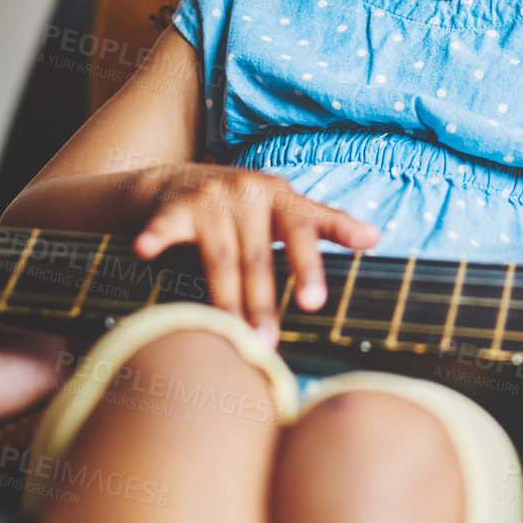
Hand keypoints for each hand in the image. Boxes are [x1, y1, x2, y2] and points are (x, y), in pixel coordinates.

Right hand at [128, 164, 377, 346]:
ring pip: (219, 257)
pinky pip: (165, 226)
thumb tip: (376, 238)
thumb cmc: (248, 206)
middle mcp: (248, 193)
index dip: (316, 257)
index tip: (326, 289)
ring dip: (224, 298)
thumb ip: (328, 224)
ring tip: (231, 336)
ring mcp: (210, 199)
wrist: (180, 179)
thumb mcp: (288, 208)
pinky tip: (145, 251)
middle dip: (264, 301)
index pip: (304, 229)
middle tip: (268, 343)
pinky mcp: (174, 207)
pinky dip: (156, 237)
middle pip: (259, 255)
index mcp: (281, 197)